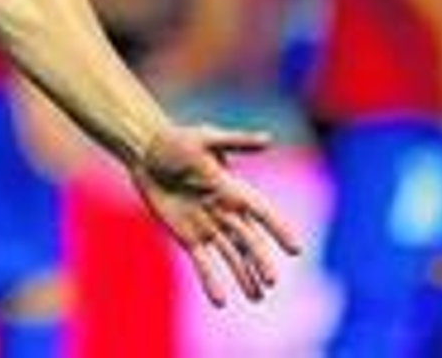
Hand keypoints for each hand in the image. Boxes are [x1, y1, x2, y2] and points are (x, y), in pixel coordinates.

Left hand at [130, 124, 301, 307]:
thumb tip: (269, 139)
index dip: (279, 230)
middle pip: (248, 241)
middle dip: (260, 261)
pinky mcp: (188, 237)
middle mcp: (226, 212)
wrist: (145, 152)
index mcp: (234, 190)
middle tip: (271, 281)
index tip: (296, 250)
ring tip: (256, 297)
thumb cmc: (176, 140)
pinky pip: (203, 263)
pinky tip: (221, 302)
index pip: (263, 213)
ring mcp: (208, 227)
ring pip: (231, 256)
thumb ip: (236, 142)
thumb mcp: (205, 138)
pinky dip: (211, 281)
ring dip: (243, 276)